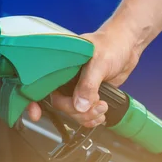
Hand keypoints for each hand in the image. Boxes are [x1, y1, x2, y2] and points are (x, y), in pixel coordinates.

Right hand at [26, 28, 140, 126]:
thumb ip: (88, 84)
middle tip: (95, 106)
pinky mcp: (88, 96)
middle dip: (75, 111)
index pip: (41, 85)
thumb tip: (79, 105)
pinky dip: (92, 118)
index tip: (35, 114)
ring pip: (72, 111)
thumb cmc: (111, 44)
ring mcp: (76, 88)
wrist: (128, 45)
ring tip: (103, 108)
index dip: (33, 101)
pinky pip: (83, 113)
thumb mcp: (99, 62)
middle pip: (59, 104)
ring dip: (87, 116)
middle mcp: (65, 78)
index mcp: (60, 66)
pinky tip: (101, 115)